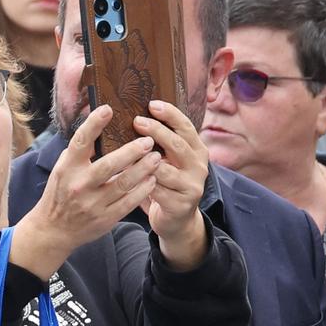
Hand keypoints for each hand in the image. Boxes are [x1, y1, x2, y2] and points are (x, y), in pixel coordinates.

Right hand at [11, 105, 159, 279]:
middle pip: (109, 165)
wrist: (54, 230)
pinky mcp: (105, 219)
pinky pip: (129, 202)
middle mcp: (79, 185)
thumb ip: (80, 153)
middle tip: (149, 141)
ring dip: (143, 169)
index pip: (80, 142)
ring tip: (156, 158)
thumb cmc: (60, 193)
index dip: (93, 124)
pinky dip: (143, 190)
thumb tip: (99, 128)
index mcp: (67, 169)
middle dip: (131, 151)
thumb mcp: (62, 170)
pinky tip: (152, 179)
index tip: (108, 109)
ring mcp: (93, 204)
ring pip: (124, 184)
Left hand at [134, 100, 208, 269]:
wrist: (177, 221)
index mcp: (197, 151)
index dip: (170, 114)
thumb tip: (136, 114)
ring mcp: (192, 186)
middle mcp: (199, 166)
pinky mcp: (180, 204)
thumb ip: (162, 142)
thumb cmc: (167, 183)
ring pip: (165, 169)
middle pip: (177, 144)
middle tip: (137, 121)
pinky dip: (140, 183)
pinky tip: (126, 176)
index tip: (152, 104)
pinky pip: (156, 191)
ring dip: (144, 159)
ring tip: (128, 149)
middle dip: (157, 131)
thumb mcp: (170, 160)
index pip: (186, 127)